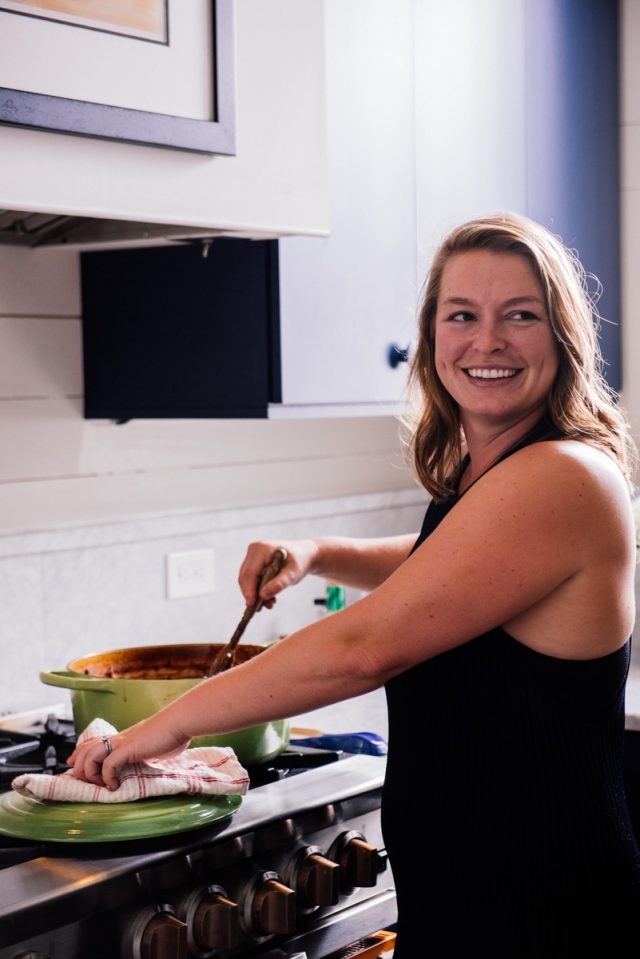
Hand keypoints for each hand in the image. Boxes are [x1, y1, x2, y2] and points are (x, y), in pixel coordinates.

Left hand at [67, 715, 190, 789]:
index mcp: (124, 737)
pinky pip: (108, 764)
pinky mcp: (129, 748)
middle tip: (88, 783)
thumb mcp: (157, 745)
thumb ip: (151, 751)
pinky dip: (107, 778)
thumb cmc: (174, 732)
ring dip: (89, 774)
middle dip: (79, 768)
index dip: (79, 753)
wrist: (181, 721)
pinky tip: (114, 786)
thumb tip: (156, 757)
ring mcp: (122, 742)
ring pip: (89, 755)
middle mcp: (119, 738)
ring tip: (100, 785)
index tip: (73, 764)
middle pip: (85, 749)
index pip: (93, 742)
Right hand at [238, 539, 319, 607]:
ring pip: (247, 580)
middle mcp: (254, 550)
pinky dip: (258, 590)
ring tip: (270, 604)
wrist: (304, 556)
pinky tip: (269, 598)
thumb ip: (280, 583)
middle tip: (261, 609)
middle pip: (245, 577)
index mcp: (262, 549)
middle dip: (252, 594)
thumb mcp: (293, 573)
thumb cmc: (300, 562)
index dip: (249, 590)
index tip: (251, 605)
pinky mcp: (254, 563)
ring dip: (256, 594)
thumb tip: (263, 595)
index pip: (250, 573)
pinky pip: (251, 579)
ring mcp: (253, 556)